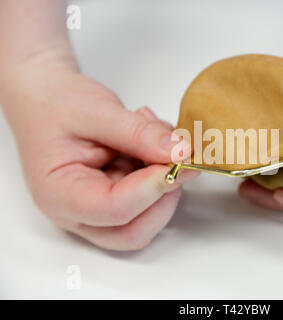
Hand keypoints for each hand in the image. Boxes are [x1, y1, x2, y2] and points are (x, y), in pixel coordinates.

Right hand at [1, 55, 196, 249]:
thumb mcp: (96, 111)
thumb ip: (138, 133)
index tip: (179, 159)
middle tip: (178, 157)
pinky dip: (161, 170)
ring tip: (154, 134)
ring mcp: (98, 210)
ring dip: (165, 180)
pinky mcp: (117, 199)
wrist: (45, 98)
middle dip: (164, 197)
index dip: (152, 188)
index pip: (113, 210)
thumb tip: (180, 153)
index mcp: (59, 194)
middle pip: (133, 232)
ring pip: (147, 218)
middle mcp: (78, 213)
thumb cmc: (56, 104)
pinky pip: (150, 199)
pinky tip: (150, 139)